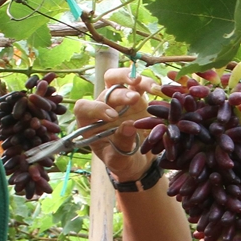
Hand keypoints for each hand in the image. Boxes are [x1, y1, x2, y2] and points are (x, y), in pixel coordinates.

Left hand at [73, 66, 157, 181]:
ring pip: (118, 79)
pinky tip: (157, 89)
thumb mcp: (119, 160)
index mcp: (90, 123)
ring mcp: (119, 101)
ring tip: (146, 86)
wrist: (137, 161)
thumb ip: (121, 145)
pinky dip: (147, 83)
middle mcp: (103, 108)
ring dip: (130, 78)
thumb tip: (129, 127)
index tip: (112, 117)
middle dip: (119, 93)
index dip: (96, 108)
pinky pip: (139, 84)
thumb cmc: (121, 161)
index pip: (83, 108)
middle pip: (105, 91)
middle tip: (133, 99)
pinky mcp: (136, 98)